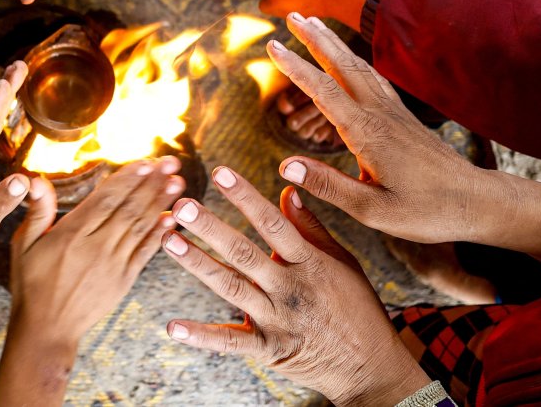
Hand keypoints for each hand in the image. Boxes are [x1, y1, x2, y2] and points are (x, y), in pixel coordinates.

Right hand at [0, 157, 184, 406]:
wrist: (47, 329)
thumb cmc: (31, 284)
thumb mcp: (24, 245)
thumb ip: (37, 212)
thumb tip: (34, 180)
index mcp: (72, 233)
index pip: (106, 198)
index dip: (129, 179)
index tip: (146, 162)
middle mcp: (97, 246)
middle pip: (130, 208)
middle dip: (152, 184)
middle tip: (171, 162)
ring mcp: (113, 263)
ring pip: (141, 226)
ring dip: (161, 203)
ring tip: (178, 183)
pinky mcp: (124, 279)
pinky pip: (145, 252)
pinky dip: (159, 234)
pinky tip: (172, 218)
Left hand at [163, 167, 429, 405]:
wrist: (370, 366)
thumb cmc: (356, 308)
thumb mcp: (342, 262)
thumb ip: (311, 228)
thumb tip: (287, 191)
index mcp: (310, 263)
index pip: (273, 224)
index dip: (246, 197)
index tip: (220, 172)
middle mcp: (290, 289)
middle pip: (245, 253)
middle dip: (212, 228)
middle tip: (182, 206)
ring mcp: (277, 320)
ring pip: (232, 288)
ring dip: (199, 265)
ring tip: (170, 241)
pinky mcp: (268, 349)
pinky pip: (231, 343)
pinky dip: (202, 336)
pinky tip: (173, 326)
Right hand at [266, 13, 493, 245]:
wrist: (475, 202)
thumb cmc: (426, 212)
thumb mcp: (372, 210)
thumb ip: (328, 186)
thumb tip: (285, 166)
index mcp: (366, 134)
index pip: (324, 91)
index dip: (295, 67)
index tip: (272, 46)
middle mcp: (380, 114)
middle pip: (341, 66)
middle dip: (314, 39)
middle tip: (292, 15)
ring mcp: (394, 113)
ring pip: (359, 68)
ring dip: (334, 44)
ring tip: (315, 25)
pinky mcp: (404, 118)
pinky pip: (375, 79)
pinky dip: (356, 62)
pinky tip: (352, 60)